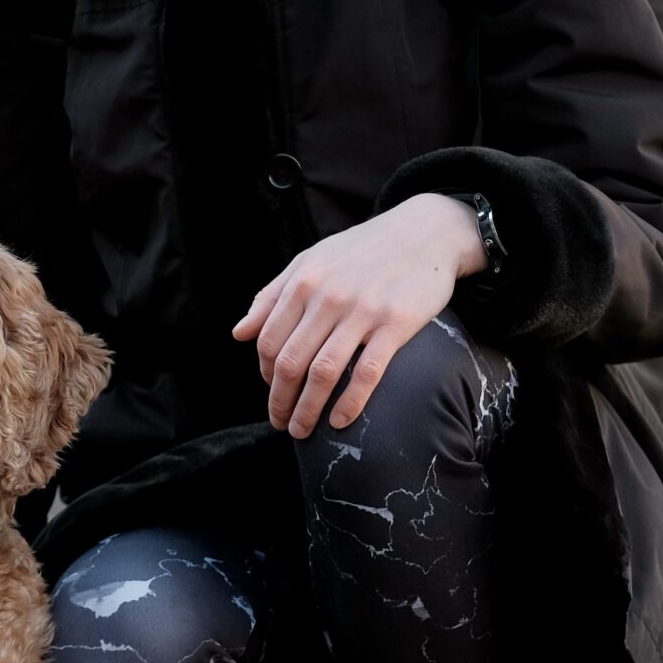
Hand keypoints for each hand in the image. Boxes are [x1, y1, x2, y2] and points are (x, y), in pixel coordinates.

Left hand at [232, 194, 485, 437]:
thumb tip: (239, 333)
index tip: (272, 390)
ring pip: (323, 372)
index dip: (265, 373)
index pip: (269, 340)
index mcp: (303, 282)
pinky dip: (349, 402)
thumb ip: (272, 296)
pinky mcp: (396, 324)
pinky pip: (367, 372)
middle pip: (290, 362)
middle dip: (280, 401)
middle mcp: (328, 297)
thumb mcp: (310, 261)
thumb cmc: (361, 250)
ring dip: (307, 409)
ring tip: (302, 430)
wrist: (423, 232)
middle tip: (280, 423)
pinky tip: (339, 421)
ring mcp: (362, 311)